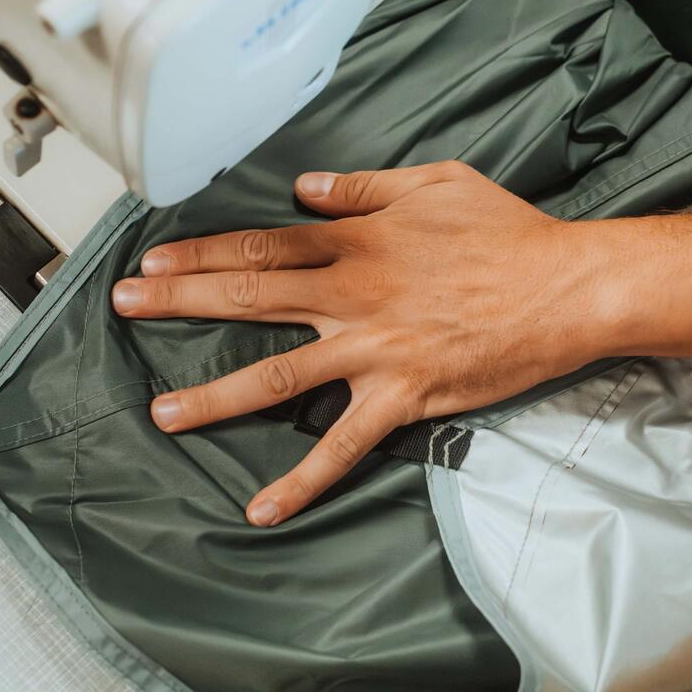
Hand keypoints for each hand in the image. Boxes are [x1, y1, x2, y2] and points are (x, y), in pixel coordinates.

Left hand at [111, 162, 603, 524]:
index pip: (262, 243)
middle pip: (250, 294)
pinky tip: (261, 508)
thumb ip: (364, 187)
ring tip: (161, 413)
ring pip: (278, 374)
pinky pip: (342, 446)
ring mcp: (374, 348)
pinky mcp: (402, 395)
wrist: (568, 288)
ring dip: (215, 395)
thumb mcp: (436, 183)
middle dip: (179, 301)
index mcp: (358, 241)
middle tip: (122, 306)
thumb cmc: (510, 233)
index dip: (202, 251)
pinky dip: (301, 481)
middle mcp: (353, 293)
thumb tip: (305, 189)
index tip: (153, 258)